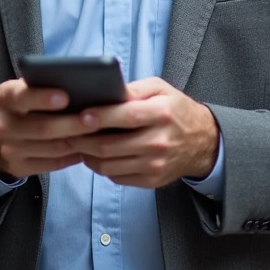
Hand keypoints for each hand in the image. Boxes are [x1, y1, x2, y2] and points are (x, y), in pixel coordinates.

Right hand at [0, 79, 92, 180]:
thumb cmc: (22, 105)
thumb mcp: (24, 89)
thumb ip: (43, 85)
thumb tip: (81, 86)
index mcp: (5, 97)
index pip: (22, 97)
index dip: (43, 98)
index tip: (66, 97)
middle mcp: (3, 124)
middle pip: (43, 128)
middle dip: (72, 124)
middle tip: (95, 120)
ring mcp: (9, 149)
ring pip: (51, 148)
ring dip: (77, 142)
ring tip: (97, 135)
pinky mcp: (18, 167)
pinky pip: (52, 164)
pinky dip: (72, 157)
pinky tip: (86, 149)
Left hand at [65, 77, 218, 188]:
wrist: (202, 142)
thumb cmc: (175, 110)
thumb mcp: (160, 89)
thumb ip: (133, 90)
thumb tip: (106, 92)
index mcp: (162, 114)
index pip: (126, 117)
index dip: (100, 117)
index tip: (80, 114)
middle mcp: (159, 142)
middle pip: (110, 146)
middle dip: (83, 139)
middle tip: (67, 131)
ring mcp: (154, 165)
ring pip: (109, 165)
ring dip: (87, 155)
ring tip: (77, 143)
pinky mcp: (151, 181)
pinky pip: (117, 177)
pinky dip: (101, 167)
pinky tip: (94, 155)